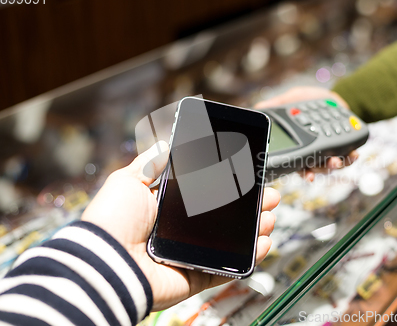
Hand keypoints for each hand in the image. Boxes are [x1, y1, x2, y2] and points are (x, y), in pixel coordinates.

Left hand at [82, 141, 279, 310]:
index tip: (248, 175)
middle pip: (225, 217)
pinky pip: (228, 268)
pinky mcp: (196, 274)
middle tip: (268, 196)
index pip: (208, 194)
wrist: (106, 261)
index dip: (230, 185)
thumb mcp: (129, 180)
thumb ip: (151, 162)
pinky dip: (249, 258)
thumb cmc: (112, 220)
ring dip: (255, 229)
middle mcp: (182, 231)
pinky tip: (263, 242)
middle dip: (250, 206)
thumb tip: (166, 143)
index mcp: (168, 208)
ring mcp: (191, 253)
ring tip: (269, 216)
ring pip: (232, 241)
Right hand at [255, 86, 358, 180]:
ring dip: (337, 165)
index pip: (298, 163)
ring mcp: (328, 151)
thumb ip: (278, 104)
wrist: (332, 96)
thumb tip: (258, 107)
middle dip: (322, 169)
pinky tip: (354, 153)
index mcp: (299, 144)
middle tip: (329, 164)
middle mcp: (313, 152)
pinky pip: (346, 157)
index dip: (303, 172)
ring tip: (340, 160)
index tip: (307, 175)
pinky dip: (351, 157)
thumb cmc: (309, 100)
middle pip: (316, 168)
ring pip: (331, 165)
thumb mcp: (292, 98)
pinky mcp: (342, 147)